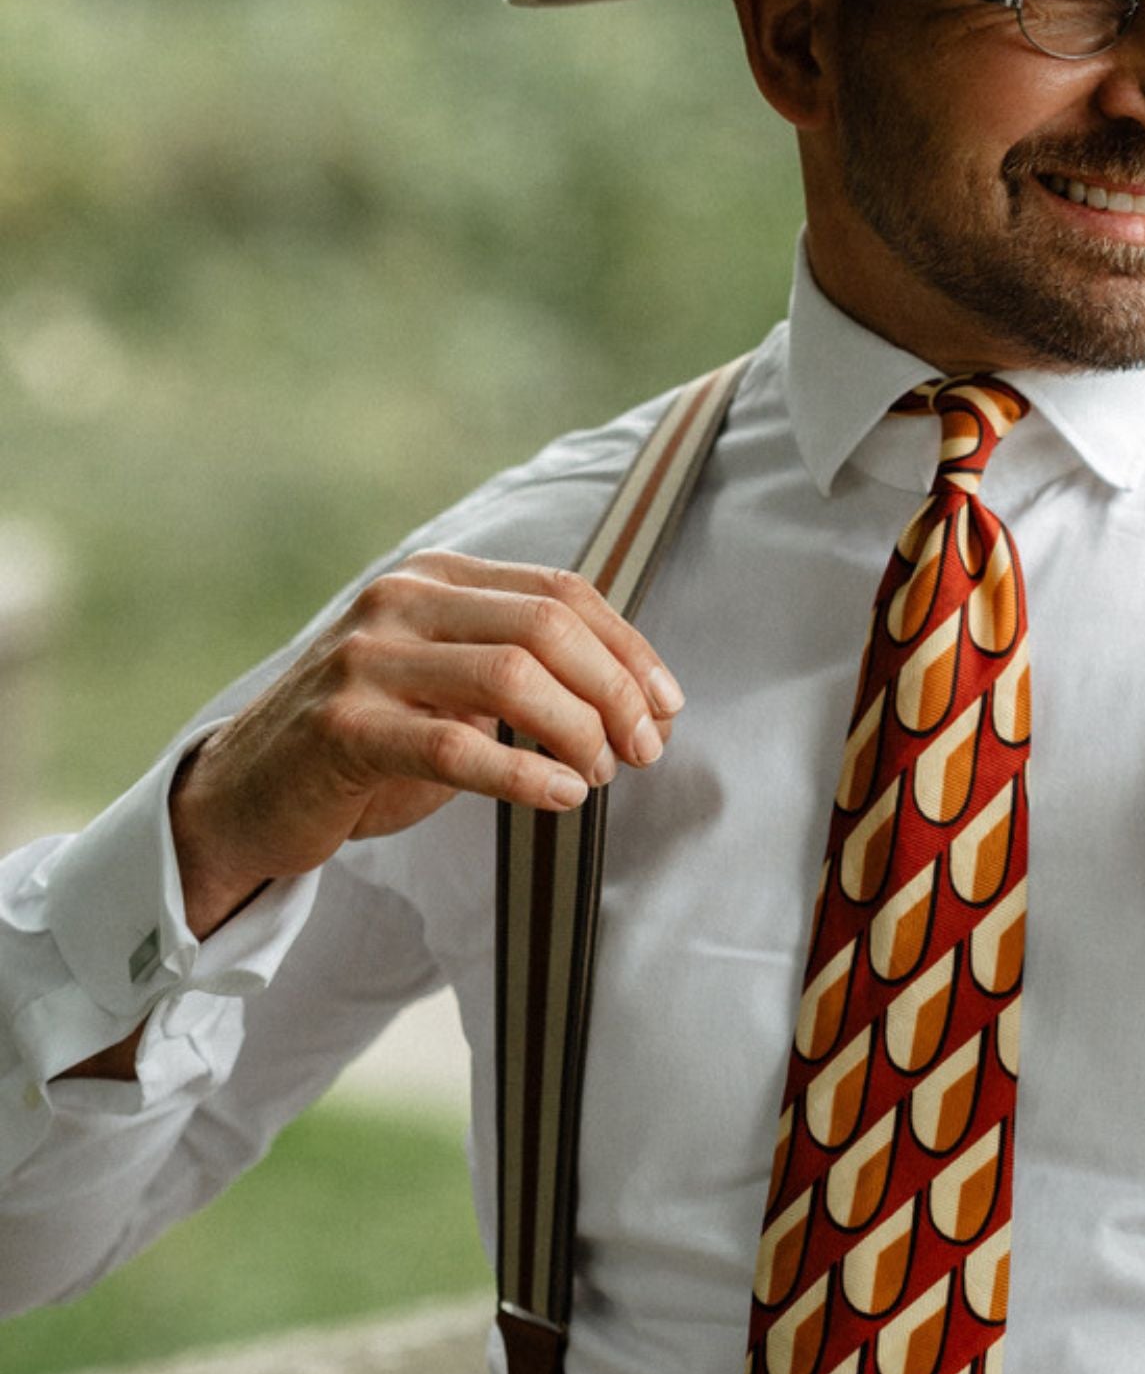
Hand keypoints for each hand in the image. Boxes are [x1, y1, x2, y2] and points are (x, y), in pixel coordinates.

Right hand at [169, 550, 682, 937]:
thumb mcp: (453, 685)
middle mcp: (400, 601)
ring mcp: (364, 660)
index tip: (667, 707)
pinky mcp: (341, 727)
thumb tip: (646, 704)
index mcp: (437, 577)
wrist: (248, 793)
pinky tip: (560, 796)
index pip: (562, 594)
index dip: (629, 650)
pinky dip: (525, 774)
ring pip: (511, 677)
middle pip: (547, 627)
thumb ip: (530, 674)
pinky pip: (456, 745)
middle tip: (643, 749)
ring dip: (578, 731)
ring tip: (598, 774)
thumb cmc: (373, 742)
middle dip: (615, 690)